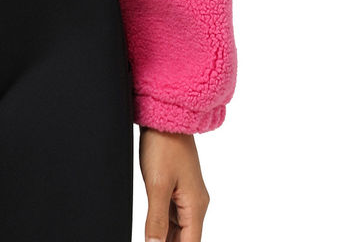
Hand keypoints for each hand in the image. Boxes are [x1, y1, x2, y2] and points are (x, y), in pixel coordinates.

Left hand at [139, 126, 210, 241]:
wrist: (166, 117)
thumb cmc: (164, 146)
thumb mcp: (157, 185)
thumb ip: (156, 219)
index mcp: (195, 206)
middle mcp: (195, 203)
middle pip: (185, 238)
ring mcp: (186, 195)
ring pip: (178, 227)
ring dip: (166, 236)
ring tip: (150, 239)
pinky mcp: (177, 187)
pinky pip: (172, 213)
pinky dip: (163, 224)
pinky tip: (152, 229)